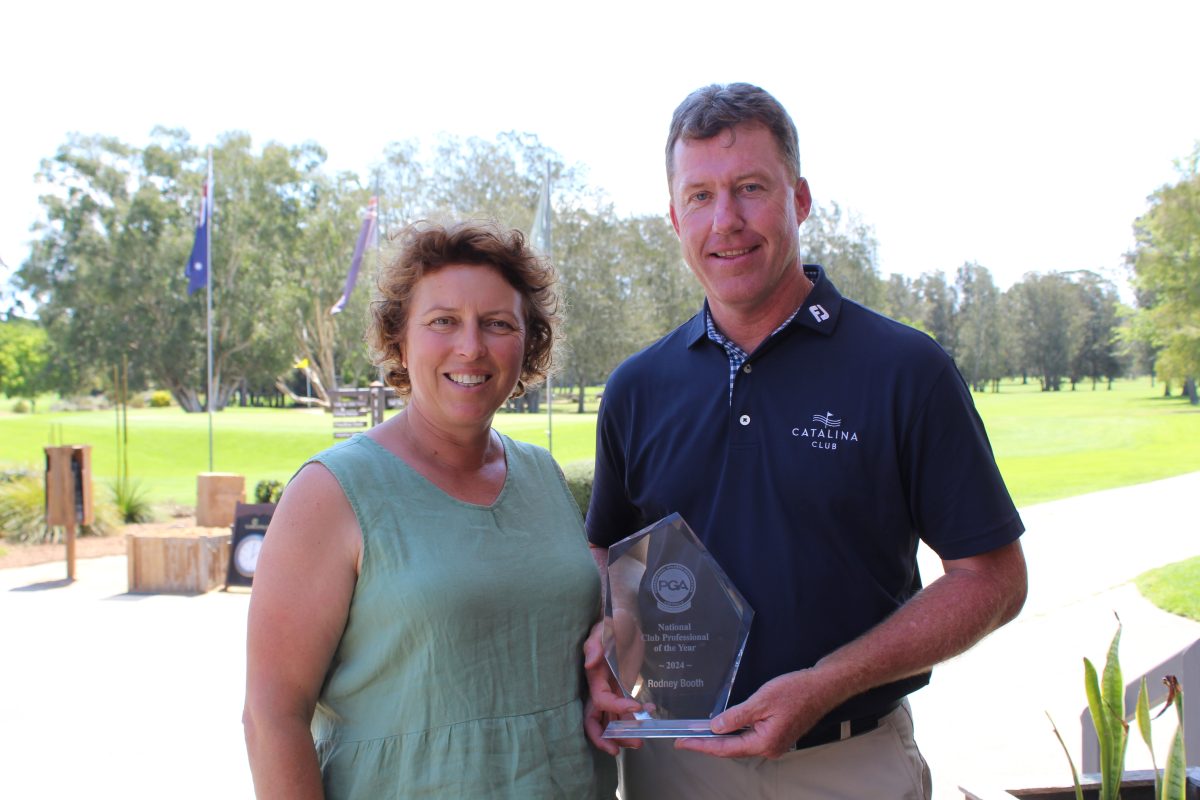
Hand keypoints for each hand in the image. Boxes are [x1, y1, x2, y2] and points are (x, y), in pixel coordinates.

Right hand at [582, 620, 642, 753]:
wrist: (627, 618)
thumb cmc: (614, 622)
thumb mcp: (606, 629)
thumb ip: (596, 644)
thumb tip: (589, 663)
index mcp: (594, 676)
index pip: (601, 700)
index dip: (615, 707)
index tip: (635, 706)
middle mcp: (599, 687)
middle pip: (596, 719)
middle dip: (608, 736)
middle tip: (626, 746)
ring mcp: (610, 689)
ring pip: (611, 719)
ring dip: (623, 732)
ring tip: (639, 741)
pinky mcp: (621, 688)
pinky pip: (623, 710)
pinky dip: (634, 716)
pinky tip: (648, 713)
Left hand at [675, 670, 835, 759]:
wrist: (822, 687)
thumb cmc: (796, 691)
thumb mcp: (761, 701)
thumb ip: (736, 716)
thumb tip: (716, 728)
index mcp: (764, 743)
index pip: (725, 748)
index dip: (702, 745)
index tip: (682, 743)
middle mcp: (769, 748)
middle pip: (732, 749)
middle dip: (708, 744)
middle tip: (686, 738)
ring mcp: (775, 743)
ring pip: (741, 743)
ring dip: (722, 739)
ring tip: (700, 734)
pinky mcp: (778, 735)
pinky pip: (751, 737)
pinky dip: (736, 733)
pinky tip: (725, 728)